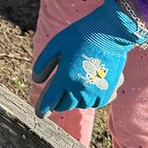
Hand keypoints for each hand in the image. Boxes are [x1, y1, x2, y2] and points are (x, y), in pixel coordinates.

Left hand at [33, 0, 147, 116]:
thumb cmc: (80, 36)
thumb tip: (36, 80)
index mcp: (66, 79)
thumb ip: (43, 64)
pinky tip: (89, 82)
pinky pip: (95, 102)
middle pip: (64, 105)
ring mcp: (96, 94)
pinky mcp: (109, 93)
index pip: (50, 101)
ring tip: (75, 80)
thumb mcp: (55, 45)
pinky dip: (89, 96)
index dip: (42, 109)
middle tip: (57, 89)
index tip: (39, 113)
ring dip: (74, 97)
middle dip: (58, 100)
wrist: (111, 33)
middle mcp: (81, 90)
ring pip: (80, 104)